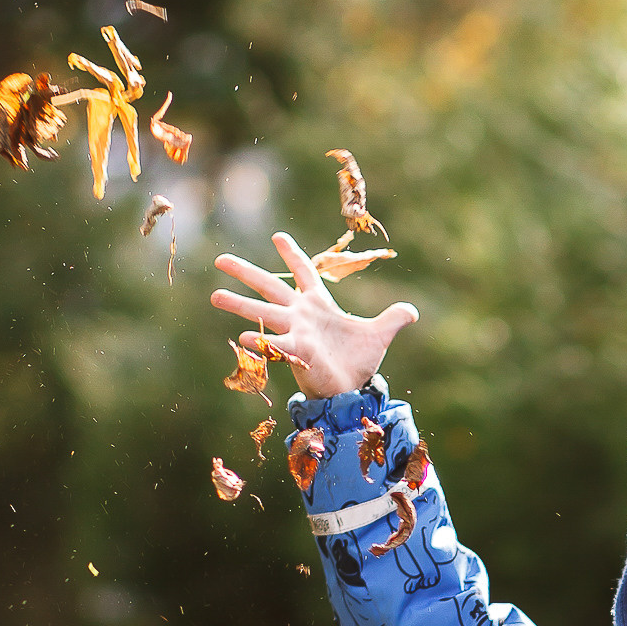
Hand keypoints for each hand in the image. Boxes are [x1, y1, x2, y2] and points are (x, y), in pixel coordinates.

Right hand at [209, 233, 418, 401]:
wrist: (353, 389)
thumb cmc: (358, 361)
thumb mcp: (380, 334)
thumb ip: (393, 318)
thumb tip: (412, 311)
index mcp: (318, 305)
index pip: (304, 273)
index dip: (293, 254)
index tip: (277, 236)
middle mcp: (301, 315)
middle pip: (270, 287)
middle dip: (246, 273)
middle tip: (220, 260)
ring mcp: (295, 332)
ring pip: (263, 313)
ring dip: (239, 304)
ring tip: (214, 295)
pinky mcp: (297, 353)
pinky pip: (276, 345)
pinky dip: (262, 342)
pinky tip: (244, 337)